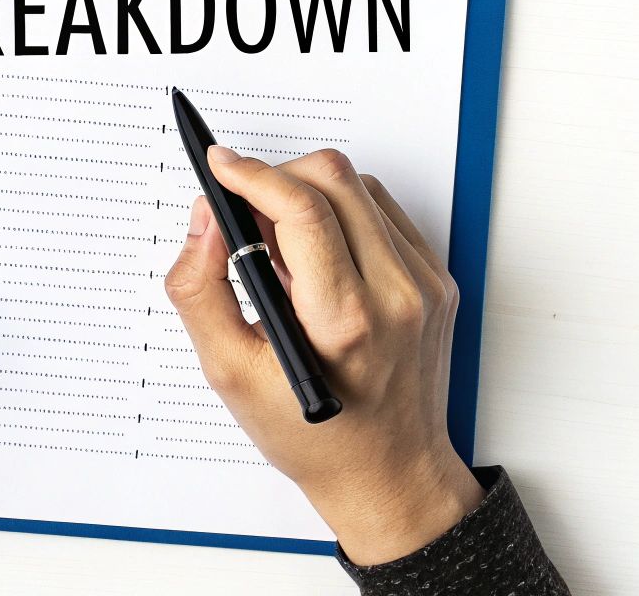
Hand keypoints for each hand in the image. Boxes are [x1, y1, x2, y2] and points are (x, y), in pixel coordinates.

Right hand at [165, 147, 483, 564]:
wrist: (387, 474)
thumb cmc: (310, 433)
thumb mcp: (228, 371)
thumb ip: (200, 288)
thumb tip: (205, 220)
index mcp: (343, 319)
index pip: (302, 209)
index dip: (252, 173)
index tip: (219, 164)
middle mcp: (396, 294)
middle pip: (333, 179)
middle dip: (276, 178)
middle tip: (244, 213)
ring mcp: (425, 285)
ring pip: (359, 187)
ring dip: (310, 194)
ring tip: (282, 246)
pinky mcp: (438, 281)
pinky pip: (384, 212)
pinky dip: (342, 214)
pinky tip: (319, 256)